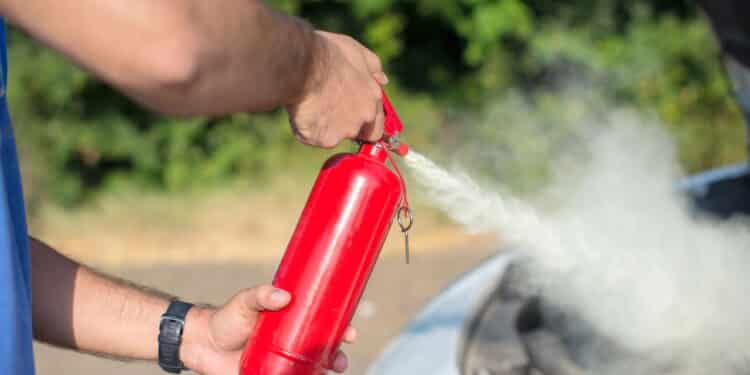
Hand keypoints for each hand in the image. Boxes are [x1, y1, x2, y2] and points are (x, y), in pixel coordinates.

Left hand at [181, 285, 357, 374]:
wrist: (203, 344)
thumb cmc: (227, 318)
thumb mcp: (245, 301)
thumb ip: (261, 295)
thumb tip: (282, 296)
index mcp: (292, 320)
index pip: (322, 322)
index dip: (340, 327)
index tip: (350, 331)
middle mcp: (293, 340)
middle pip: (322, 348)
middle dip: (337, 354)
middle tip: (340, 358)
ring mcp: (284, 360)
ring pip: (313, 367)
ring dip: (325, 370)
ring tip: (330, 372)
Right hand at [286, 31, 388, 147]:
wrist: (303, 66)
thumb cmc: (327, 54)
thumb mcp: (356, 52)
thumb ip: (373, 68)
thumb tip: (383, 79)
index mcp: (373, 97)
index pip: (377, 123)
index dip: (364, 121)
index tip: (350, 114)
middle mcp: (364, 117)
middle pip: (357, 132)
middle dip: (345, 127)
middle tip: (327, 111)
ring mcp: (345, 130)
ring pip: (333, 135)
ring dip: (324, 125)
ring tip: (310, 104)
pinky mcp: (325, 139)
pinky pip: (313, 138)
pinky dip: (306, 129)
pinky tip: (301, 112)